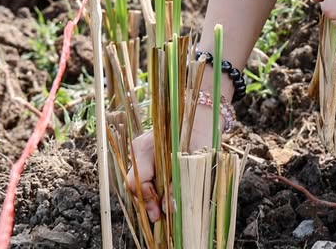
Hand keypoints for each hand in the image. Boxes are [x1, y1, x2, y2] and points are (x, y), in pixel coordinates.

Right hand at [125, 106, 226, 221]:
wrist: (201, 116)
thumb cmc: (199, 133)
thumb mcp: (192, 159)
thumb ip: (178, 183)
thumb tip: (168, 208)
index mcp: (146, 147)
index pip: (136, 181)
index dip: (147, 200)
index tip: (159, 213)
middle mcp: (139, 150)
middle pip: (134, 185)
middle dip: (147, 202)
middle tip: (160, 217)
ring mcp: (142, 153)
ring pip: (139, 183)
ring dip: (152, 197)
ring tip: (165, 208)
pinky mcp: (149, 157)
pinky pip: (147, 177)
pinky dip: (155, 188)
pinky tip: (166, 196)